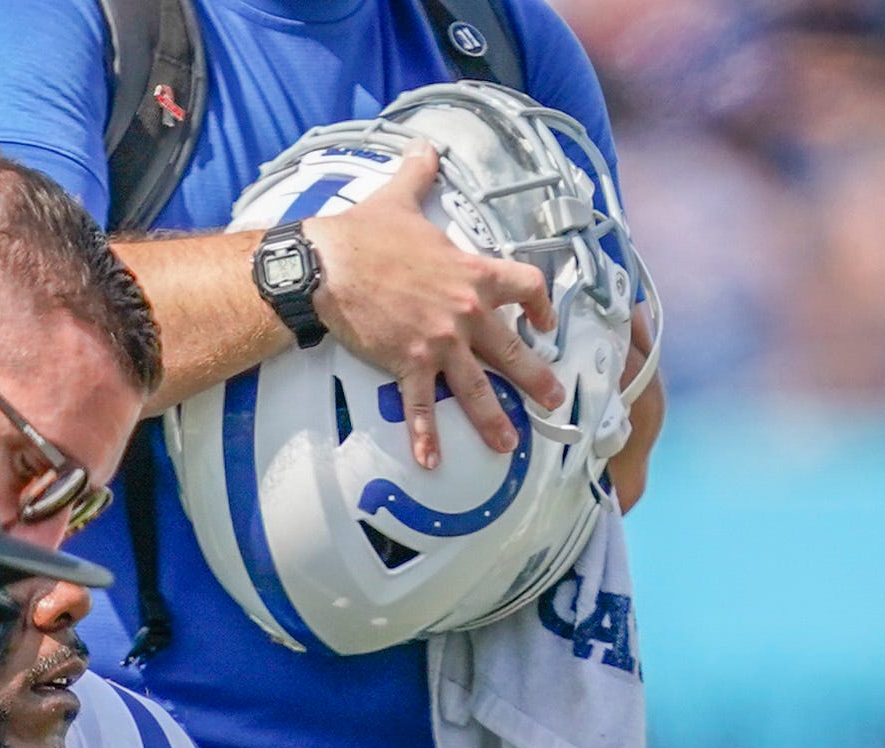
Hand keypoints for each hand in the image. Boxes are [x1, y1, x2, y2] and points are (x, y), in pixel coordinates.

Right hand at [301, 144, 559, 469]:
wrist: (329, 265)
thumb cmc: (365, 233)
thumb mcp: (399, 198)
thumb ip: (420, 175)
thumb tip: (425, 148)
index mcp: (472, 273)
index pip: (526, 286)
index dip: (542, 305)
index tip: (545, 323)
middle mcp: (465, 313)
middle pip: (513, 350)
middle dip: (537, 378)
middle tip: (555, 400)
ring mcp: (439, 343)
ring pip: (477, 388)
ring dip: (494, 419)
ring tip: (508, 444)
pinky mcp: (408, 363)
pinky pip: (421, 406)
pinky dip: (425, 436)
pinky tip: (430, 461)